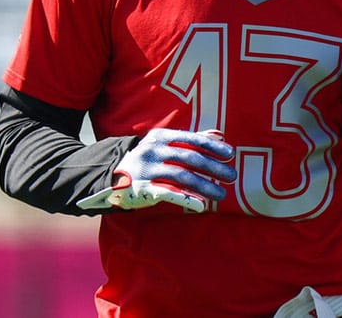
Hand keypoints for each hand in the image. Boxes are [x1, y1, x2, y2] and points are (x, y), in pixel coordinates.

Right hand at [77, 128, 236, 212]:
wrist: (108, 175)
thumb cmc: (146, 159)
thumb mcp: (164, 144)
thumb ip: (191, 140)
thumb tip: (219, 135)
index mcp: (160, 136)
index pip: (191, 139)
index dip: (212, 146)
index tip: (230, 154)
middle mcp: (152, 150)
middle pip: (189, 157)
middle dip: (213, 167)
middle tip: (232, 176)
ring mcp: (146, 169)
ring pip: (181, 176)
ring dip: (204, 185)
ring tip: (222, 194)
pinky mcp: (141, 189)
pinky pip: (168, 194)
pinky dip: (186, 199)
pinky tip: (201, 205)